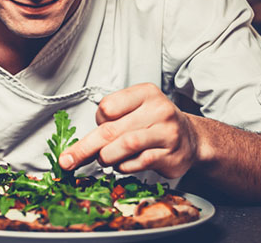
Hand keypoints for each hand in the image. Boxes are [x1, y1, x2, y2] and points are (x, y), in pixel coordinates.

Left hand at [58, 83, 198, 178]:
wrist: (192, 139)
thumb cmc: (157, 123)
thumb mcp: (137, 109)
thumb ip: (113, 120)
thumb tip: (77, 144)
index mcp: (146, 93)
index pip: (108, 107)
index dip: (98, 121)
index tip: (100, 127)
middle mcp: (159, 110)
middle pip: (112, 129)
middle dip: (85, 148)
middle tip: (68, 161)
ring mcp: (167, 133)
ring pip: (125, 146)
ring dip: (107, 157)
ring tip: (105, 160)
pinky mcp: (171, 155)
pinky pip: (139, 163)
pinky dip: (124, 167)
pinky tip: (124, 165)